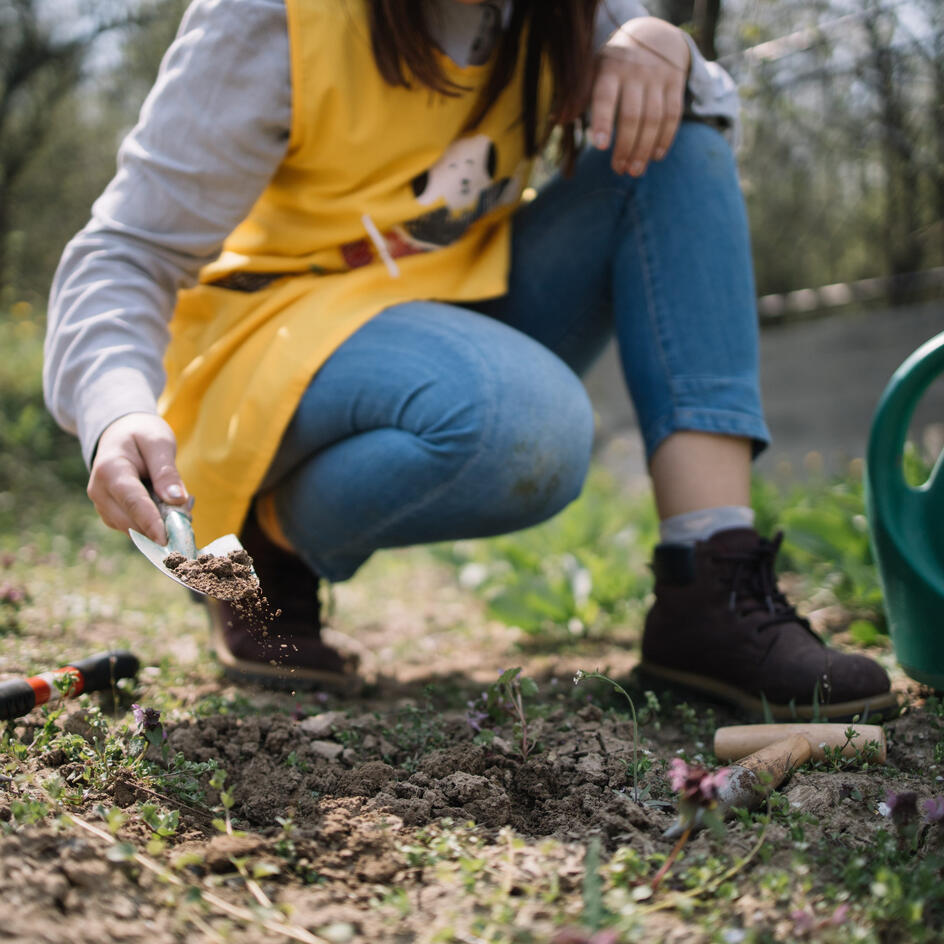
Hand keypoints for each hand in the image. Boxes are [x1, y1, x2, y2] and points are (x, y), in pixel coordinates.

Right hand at [88, 413, 188, 543]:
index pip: (132, 501)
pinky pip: (135, 527)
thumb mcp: (158, 443)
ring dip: (160, 526)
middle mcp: (99, 492)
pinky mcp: (111, 514)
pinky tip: (170, 509)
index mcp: (110, 470)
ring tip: (182, 506)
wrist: (120, 434)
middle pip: (130, 521)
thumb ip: (166, 472)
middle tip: (189, 514)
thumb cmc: (141, 434)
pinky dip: (154, 524)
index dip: (150, 522)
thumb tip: (177, 500)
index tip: (166, 540)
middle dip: (161, 526)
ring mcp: (103, 505)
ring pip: (133, 529)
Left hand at [590, 17, 690, 176]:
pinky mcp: (675, 83)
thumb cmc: (613, 65)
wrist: (653, 36)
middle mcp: (635, 71)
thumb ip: (577, 95)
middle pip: (631, 114)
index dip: (602, 121)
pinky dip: (665, 138)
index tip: (599, 146)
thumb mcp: (593, 71)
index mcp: (609, 68)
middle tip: (619, 170)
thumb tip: (559, 119)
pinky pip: (673, 115)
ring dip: (644, 148)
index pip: (605, 97)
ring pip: (654, 118)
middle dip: (625, 146)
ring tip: (635, 171)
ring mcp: (657, 77)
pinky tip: (656, 156)